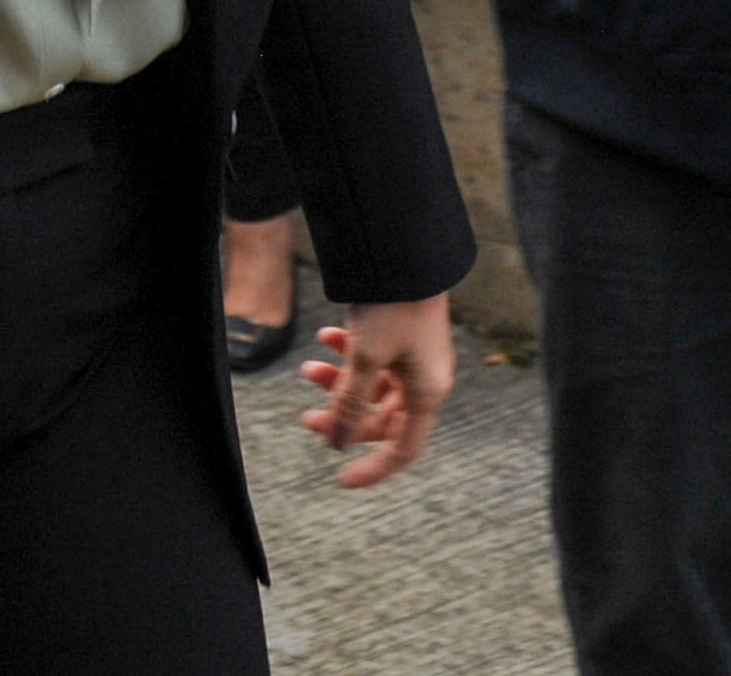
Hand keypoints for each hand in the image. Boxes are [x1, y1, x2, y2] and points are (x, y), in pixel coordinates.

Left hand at [296, 300, 452, 485]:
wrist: (406, 251)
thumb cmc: (392, 306)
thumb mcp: (364, 358)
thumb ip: (349, 403)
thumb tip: (334, 443)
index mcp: (426, 394)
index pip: (402, 449)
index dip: (373, 468)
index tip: (340, 480)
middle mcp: (424, 380)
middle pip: (381, 418)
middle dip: (341, 418)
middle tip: (304, 417)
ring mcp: (414, 358)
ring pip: (372, 387)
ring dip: (338, 382)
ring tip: (307, 369)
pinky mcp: (403, 336)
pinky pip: (373, 359)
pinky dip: (347, 353)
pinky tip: (326, 336)